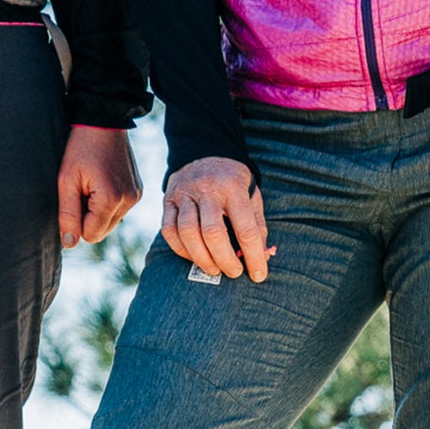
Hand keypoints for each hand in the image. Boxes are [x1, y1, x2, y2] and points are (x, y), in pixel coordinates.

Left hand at [57, 125, 141, 247]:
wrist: (104, 121)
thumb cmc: (80, 148)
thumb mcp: (66, 180)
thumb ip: (68, 214)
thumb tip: (70, 244)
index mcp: (111, 200)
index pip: (90, 235)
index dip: (76, 222)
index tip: (73, 197)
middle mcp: (129, 201)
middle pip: (101, 232)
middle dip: (87, 218)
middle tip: (80, 191)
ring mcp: (136, 196)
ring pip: (110, 222)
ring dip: (97, 211)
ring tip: (91, 184)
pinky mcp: (138, 190)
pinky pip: (119, 210)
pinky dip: (107, 203)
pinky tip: (102, 181)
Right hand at [160, 155, 269, 281]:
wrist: (206, 153)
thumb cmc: (234, 183)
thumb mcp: (253, 197)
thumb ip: (258, 227)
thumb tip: (261, 258)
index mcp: (233, 188)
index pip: (246, 229)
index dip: (254, 256)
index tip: (258, 275)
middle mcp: (207, 189)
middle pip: (213, 233)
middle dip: (225, 260)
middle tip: (234, 273)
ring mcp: (184, 194)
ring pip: (188, 233)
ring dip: (202, 259)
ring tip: (215, 269)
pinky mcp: (168, 200)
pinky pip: (169, 231)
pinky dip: (181, 250)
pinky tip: (194, 257)